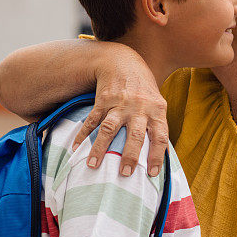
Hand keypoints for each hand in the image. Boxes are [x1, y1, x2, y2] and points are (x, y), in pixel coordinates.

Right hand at [71, 50, 168, 176]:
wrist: (123, 62)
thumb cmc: (144, 89)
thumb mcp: (157, 103)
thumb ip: (158, 125)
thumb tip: (160, 156)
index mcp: (157, 110)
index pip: (160, 137)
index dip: (157, 156)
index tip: (151, 174)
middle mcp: (139, 107)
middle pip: (135, 135)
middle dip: (129, 155)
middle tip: (124, 173)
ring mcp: (120, 103)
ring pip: (109, 129)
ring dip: (100, 148)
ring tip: (92, 165)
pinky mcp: (103, 99)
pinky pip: (92, 120)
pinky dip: (83, 135)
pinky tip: (76, 148)